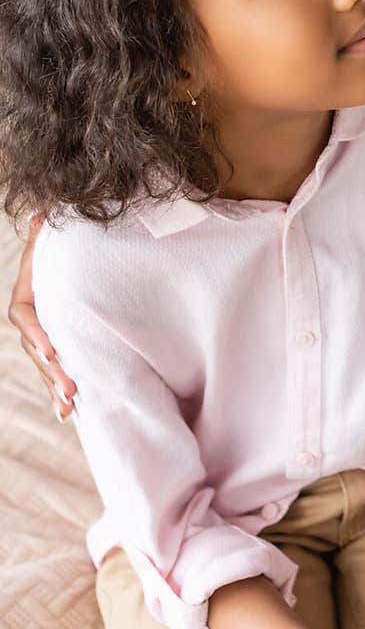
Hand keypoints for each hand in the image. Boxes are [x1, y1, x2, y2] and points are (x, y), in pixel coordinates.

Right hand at [7, 214, 76, 421]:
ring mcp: (43, 333)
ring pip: (43, 365)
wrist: (78, 259)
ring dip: (54, 387)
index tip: (51, 350)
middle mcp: (32, 316)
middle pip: (34, 347)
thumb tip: (43, 214)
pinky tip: (67, 413)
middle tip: (70, 390)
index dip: (35, 333)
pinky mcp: (58, 347)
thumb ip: (49, 230)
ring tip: (69, 407)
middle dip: (50, 371)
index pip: (23, 315)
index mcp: (28, 291)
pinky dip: (58, 391)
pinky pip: (54, 370)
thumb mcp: (59, 235)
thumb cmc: (68, 244)